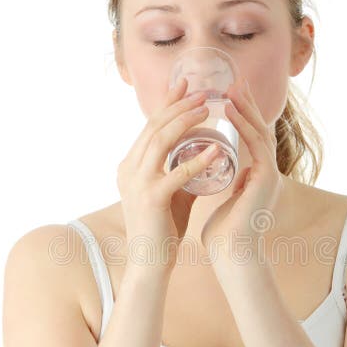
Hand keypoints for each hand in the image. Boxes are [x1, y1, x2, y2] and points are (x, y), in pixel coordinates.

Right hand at [117, 77, 220, 268]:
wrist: (149, 262)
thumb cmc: (163, 229)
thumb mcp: (172, 193)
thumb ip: (183, 173)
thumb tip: (206, 154)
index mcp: (130, 165)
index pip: (149, 126)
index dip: (167, 103)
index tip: (185, 84)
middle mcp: (129, 169)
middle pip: (154, 127)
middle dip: (178, 105)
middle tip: (202, 91)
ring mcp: (137, 182)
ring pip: (161, 141)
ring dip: (186, 121)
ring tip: (207, 108)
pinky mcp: (151, 198)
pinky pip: (177, 172)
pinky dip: (198, 159)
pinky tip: (217, 149)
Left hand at [199, 76, 283, 269]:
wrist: (231, 255)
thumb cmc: (223, 235)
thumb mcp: (223, 200)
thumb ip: (227, 184)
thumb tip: (223, 171)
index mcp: (256, 177)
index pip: (251, 140)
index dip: (242, 117)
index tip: (229, 97)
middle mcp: (266, 173)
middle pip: (259, 130)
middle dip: (247, 105)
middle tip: (236, 81)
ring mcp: (269, 175)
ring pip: (260, 133)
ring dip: (246, 108)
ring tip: (233, 87)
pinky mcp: (266, 179)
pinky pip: (256, 144)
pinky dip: (244, 124)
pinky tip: (231, 109)